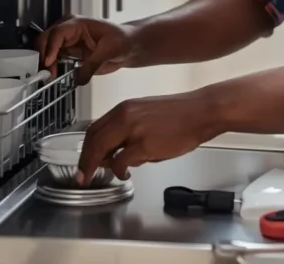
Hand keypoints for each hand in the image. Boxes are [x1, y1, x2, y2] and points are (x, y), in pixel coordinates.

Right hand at [34, 16, 135, 84]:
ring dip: (45, 62)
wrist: (127, 45)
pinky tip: (54, 76)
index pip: (58, 33)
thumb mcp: (109, 51)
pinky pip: (54, 58)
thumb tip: (79, 78)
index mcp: (78, 23)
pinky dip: (51, 67)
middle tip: (46, 71)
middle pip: (46, 39)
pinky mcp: (68, 52)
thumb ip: (92, 65)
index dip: (51, 47)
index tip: (49, 62)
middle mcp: (69, 30)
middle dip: (43, 54)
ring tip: (49, 76)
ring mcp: (67, 40)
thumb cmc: (121, 40)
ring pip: (46, 49)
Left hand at [77, 91, 222, 182]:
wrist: (200, 112)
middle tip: (83, 176)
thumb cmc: (179, 115)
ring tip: (103, 175)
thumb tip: (114, 152)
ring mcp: (133, 130)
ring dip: (97, 166)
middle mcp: (124, 116)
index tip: (83, 161)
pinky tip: (125, 175)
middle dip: (85, 161)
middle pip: (92, 140)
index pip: (94, 129)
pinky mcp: (144, 144)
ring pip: (101, 150)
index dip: (85, 148)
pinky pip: (121, 161)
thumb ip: (127, 131)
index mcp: (124, 108)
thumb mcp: (146, 116)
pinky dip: (119, 171)